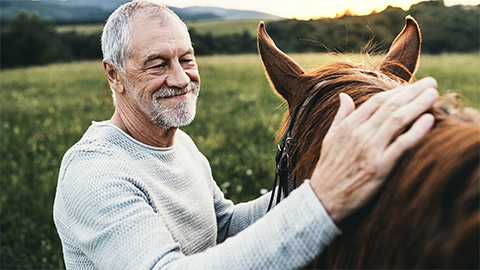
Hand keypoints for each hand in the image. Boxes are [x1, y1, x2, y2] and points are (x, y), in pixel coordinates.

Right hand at [310, 77, 437, 222]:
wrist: (325, 198)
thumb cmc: (329, 168)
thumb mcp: (330, 138)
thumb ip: (341, 116)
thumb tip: (344, 96)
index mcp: (348, 126)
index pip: (376, 102)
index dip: (397, 91)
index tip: (413, 86)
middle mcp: (360, 134)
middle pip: (390, 107)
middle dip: (413, 92)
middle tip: (431, 83)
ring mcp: (370, 150)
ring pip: (398, 121)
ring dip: (418, 105)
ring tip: (434, 95)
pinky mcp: (379, 167)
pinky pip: (402, 145)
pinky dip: (416, 131)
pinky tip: (428, 120)